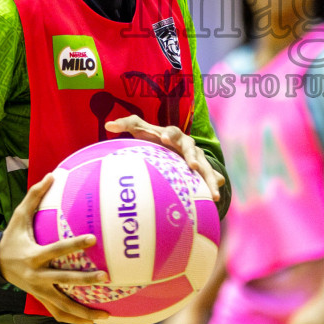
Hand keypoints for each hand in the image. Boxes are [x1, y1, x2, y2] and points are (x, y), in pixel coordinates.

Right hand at [0, 174, 109, 323]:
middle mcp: (37, 276)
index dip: (74, 244)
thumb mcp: (19, 216)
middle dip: (85, 281)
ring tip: (106, 315)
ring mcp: (39, 291)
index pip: (57, 250)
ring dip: (83, 312)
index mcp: (34, 256)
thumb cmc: (11, 237)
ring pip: (62, 306)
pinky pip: (58, 313)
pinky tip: (91, 322)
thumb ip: (35, 196)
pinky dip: (74, 319)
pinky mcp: (40, 299)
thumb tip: (52, 174)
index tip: (93, 239)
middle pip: (64, 280)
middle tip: (106, 278)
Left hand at [105, 115, 224, 197]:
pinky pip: (209, 178)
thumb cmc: (154, 138)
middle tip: (193, 167)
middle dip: (193, 158)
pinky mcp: (201, 171)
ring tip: (213, 193)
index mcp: (173, 134)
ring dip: (209, 178)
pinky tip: (215, 199)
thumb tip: (108, 125)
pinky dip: (213, 186)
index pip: (172, 131)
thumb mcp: (141, 130)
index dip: (169, 134)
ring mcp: (196, 158)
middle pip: (192, 149)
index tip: (165, 139)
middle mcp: (187, 145)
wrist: (171, 147)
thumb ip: (126, 124)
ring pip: (205, 167)